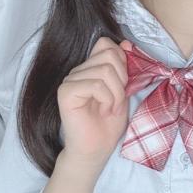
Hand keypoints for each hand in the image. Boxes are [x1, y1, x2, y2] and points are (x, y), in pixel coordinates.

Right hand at [57, 36, 132, 171]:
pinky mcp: (66, 92)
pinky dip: (107, 99)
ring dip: (116, 94)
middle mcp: (77, 71)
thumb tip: (126, 43)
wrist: (96, 149)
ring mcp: (70, 80)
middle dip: (121, 81)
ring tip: (110, 109)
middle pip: (109, 55)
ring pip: (105, 70)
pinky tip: (103, 111)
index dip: (121, 62)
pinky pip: (96, 84)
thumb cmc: (109, 123)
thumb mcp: (123, 90)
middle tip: (116, 101)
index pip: (106, 44)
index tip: (122, 86)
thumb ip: (123, 66)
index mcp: (89, 68)